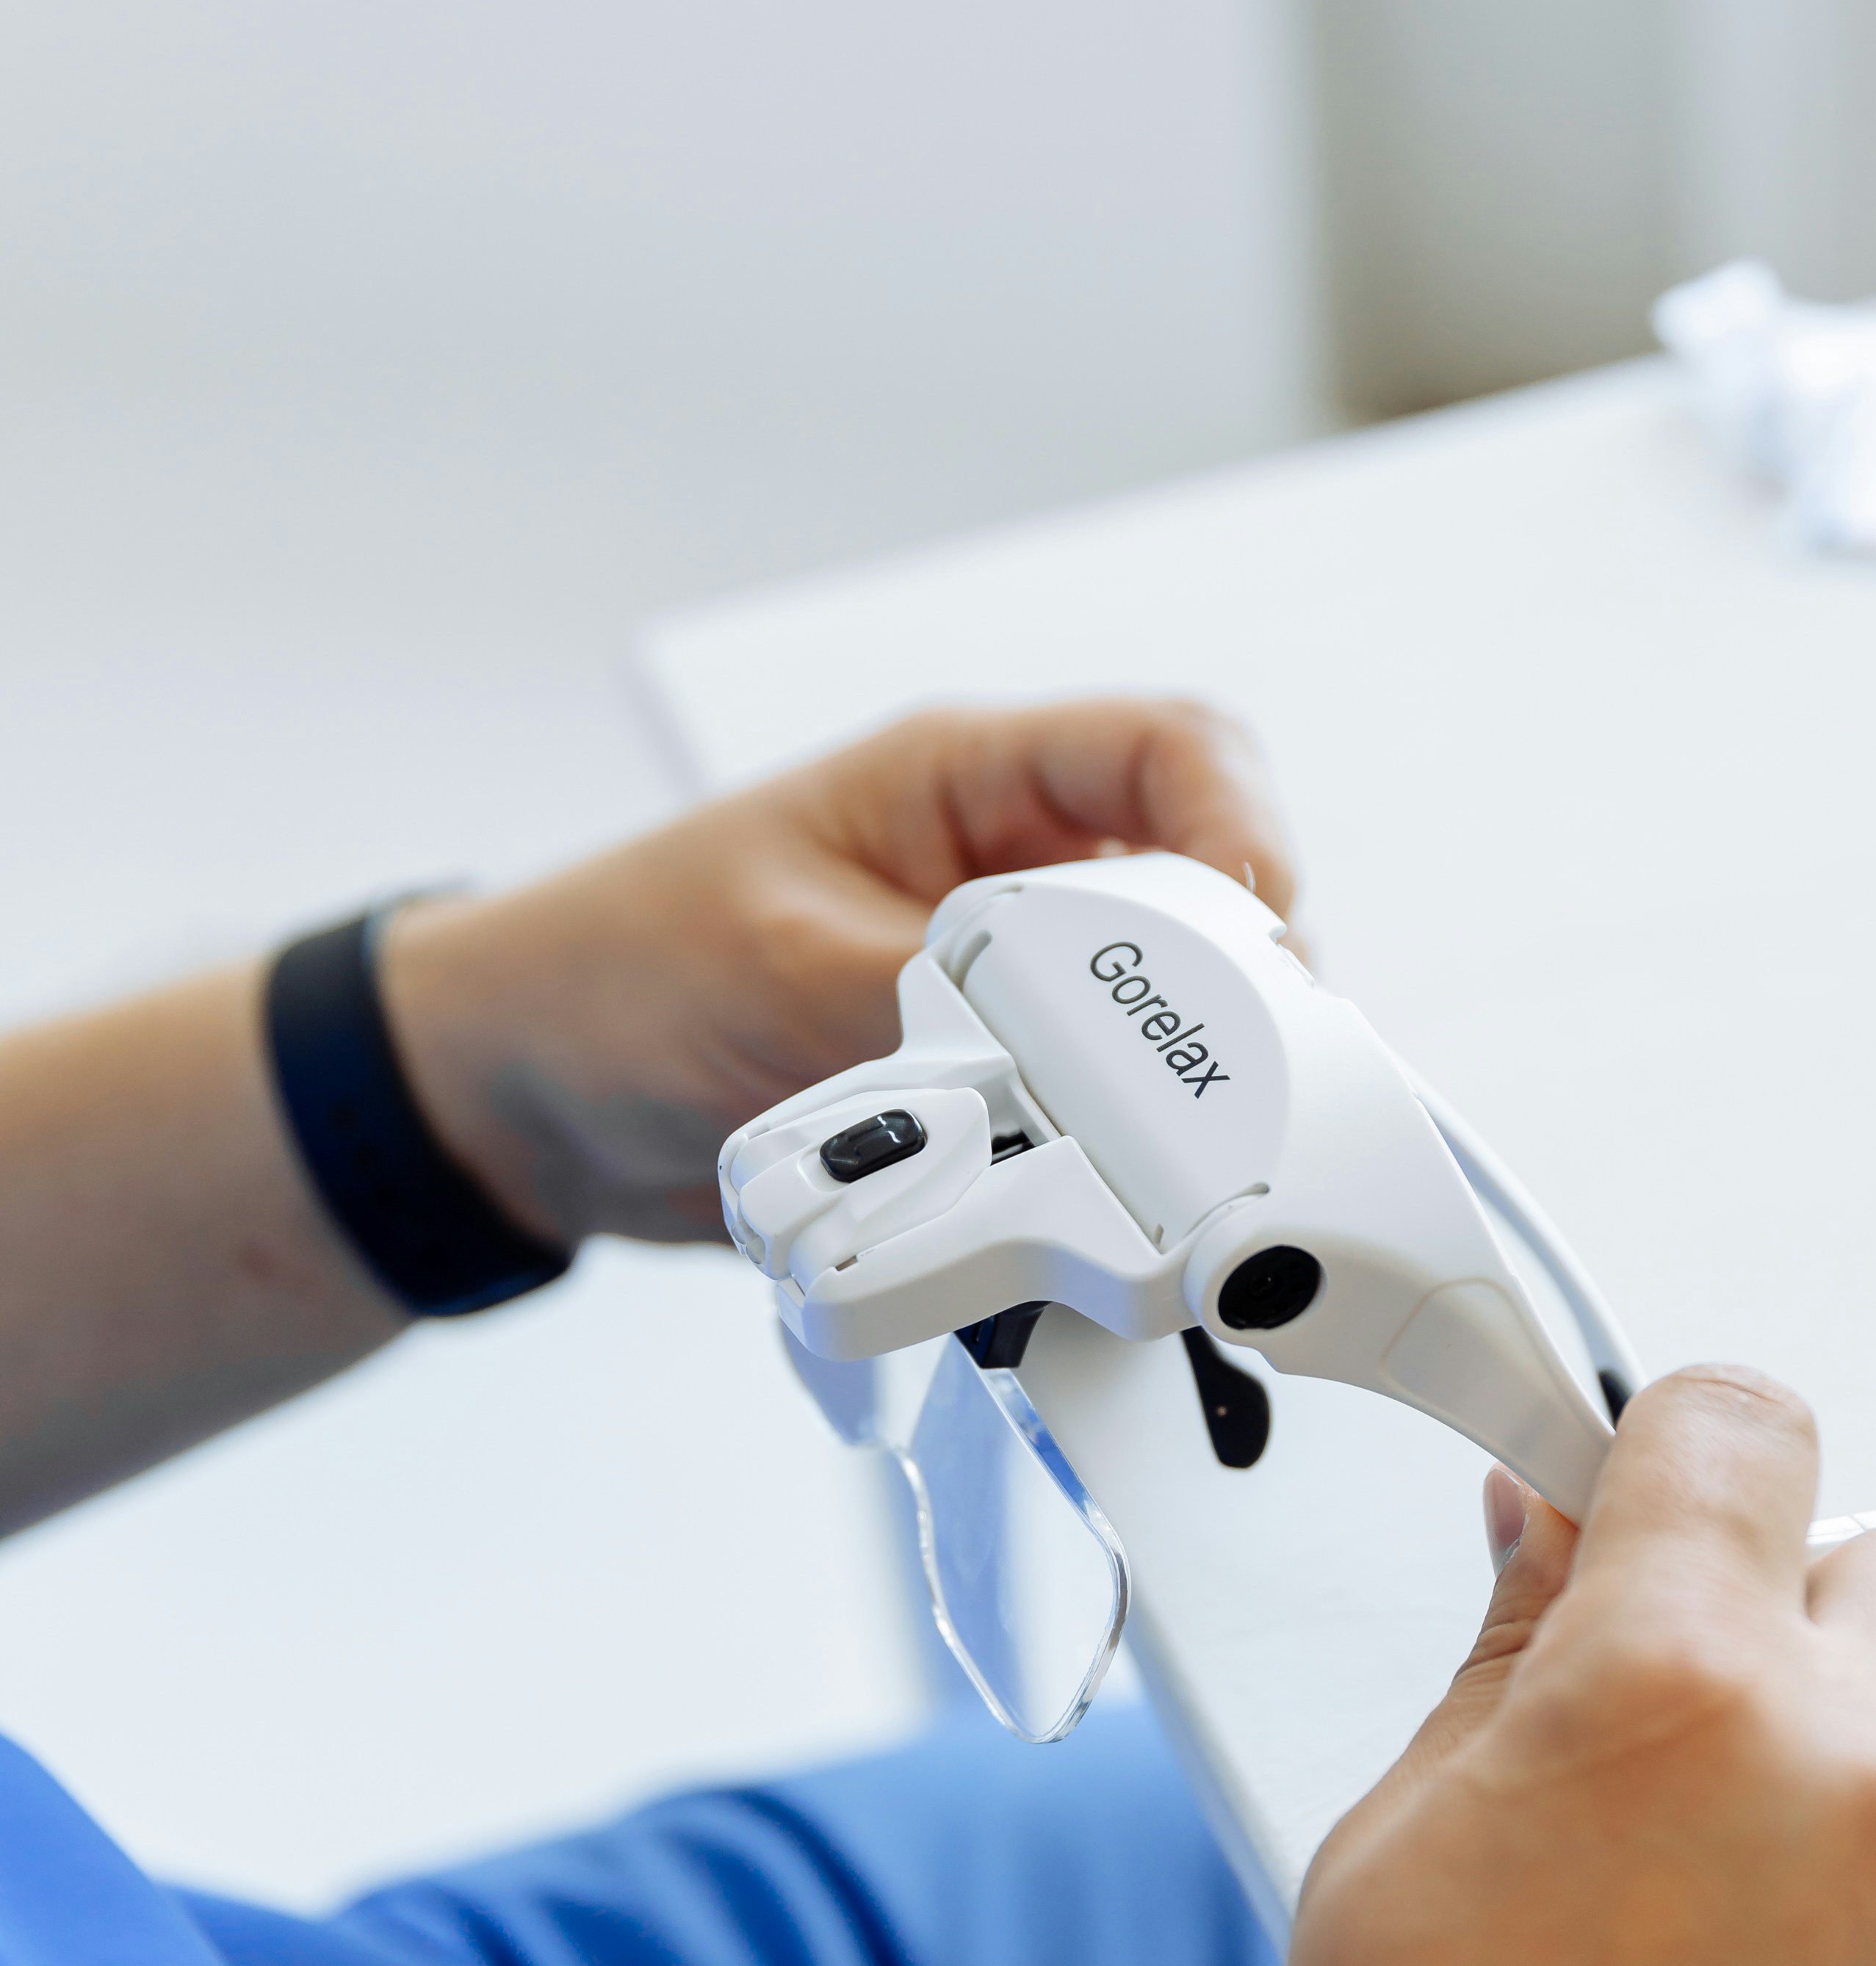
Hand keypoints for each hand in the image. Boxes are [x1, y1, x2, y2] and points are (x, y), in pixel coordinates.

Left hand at [377, 695, 1293, 1246]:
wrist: (523, 1101)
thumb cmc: (609, 979)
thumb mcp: (775, 969)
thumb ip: (933, 1001)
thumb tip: (1072, 1066)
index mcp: (959, 781)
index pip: (1170, 753)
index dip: (1246, 833)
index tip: (1262, 947)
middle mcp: (1001, 872)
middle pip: (1199, 893)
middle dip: (1237, 988)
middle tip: (1237, 1089)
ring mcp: (998, 983)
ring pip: (1159, 1020)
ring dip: (1171, 1090)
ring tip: (1167, 1164)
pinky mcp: (981, 1085)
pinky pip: (1088, 1114)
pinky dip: (1103, 1165)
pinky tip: (1092, 1212)